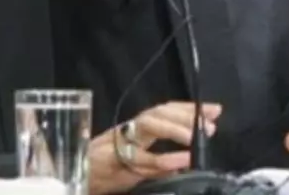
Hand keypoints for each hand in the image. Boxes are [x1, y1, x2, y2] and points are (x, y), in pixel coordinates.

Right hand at [87, 101, 221, 194]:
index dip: (190, 109)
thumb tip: (188, 162)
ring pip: (148, 124)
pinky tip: (180, 161)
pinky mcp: (111, 159)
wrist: (73, 180)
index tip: (215, 110)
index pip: (165, 111)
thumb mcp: (138, 168)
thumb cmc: (105, 174)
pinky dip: (161, 158)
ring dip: (174, 129)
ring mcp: (118, 141)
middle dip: (185, 115)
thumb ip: (161, 164)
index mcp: (136, 130)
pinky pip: (138, 157)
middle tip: (208, 125)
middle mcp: (128, 130)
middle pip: (158, 112)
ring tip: (195, 138)